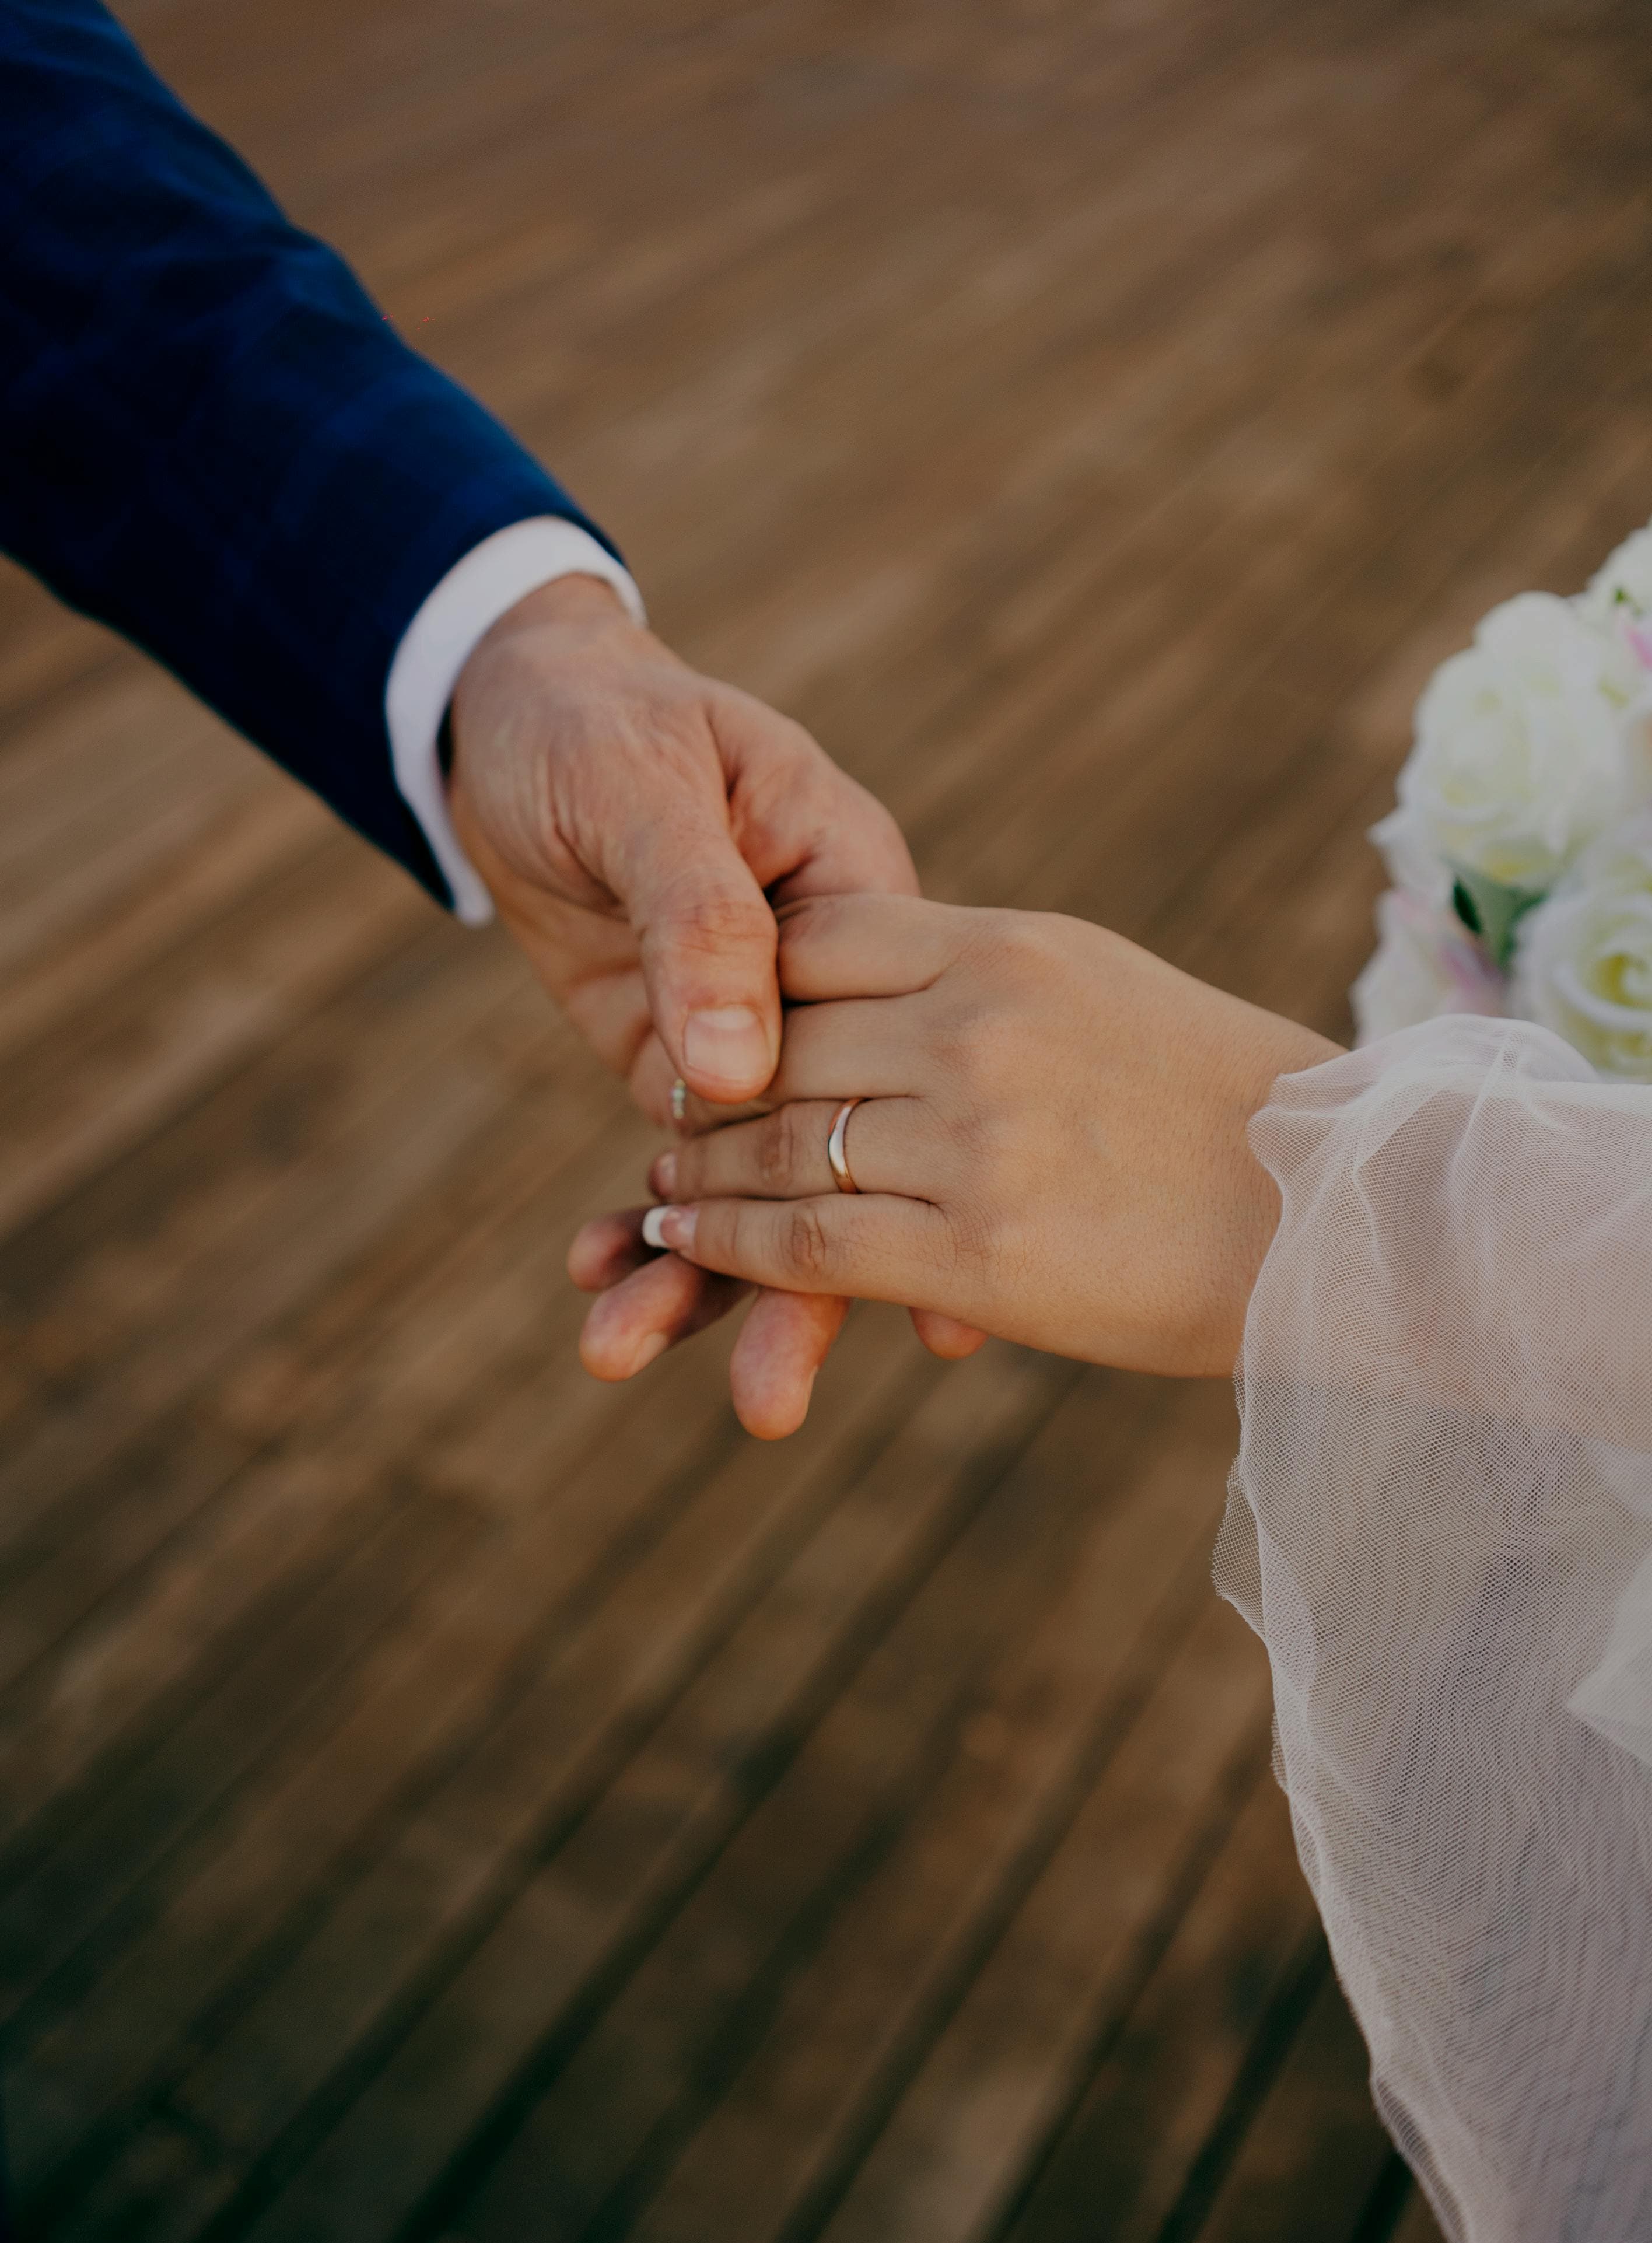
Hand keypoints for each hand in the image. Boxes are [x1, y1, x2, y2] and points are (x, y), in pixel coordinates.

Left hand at [449, 572, 925, 1406]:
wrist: (514, 716)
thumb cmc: (603, 723)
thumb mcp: (652, 788)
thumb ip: (698, 916)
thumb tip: (733, 1066)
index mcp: (863, 898)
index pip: (901, 1053)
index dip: (912, 1181)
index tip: (924, 1306)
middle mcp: (830, 995)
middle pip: (833, 1151)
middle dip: (798, 1284)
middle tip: (771, 1405)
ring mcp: (755, 1042)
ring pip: (760, 1184)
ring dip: (706, 1284)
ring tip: (634, 1361)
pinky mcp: (681, 1070)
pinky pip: (681, 1173)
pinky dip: (643, 1234)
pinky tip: (605, 1298)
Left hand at [630, 893, 1341, 1381]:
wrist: (1343, 1219)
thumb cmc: (1235, 1110)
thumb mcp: (1111, 994)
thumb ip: (998, 986)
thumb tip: (911, 986)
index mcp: (1014, 950)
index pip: (820, 937)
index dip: (744, 985)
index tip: (716, 1026)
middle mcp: (979, 1028)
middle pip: (781, 1042)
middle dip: (705, 1087)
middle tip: (666, 1124)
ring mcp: (975, 1138)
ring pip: (777, 1145)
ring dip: (699, 1175)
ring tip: (664, 1195)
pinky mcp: (975, 1250)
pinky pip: (805, 1243)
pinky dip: (728, 1247)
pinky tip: (690, 1252)